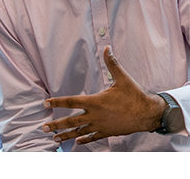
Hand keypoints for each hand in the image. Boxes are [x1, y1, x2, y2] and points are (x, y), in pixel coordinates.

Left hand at [41, 46, 165, 144]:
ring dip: (65, 135)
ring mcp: (100, 125)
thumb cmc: (134, 95)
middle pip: (70, 120)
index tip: (46, 103)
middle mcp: (94, 115)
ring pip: (79, 131)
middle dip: (56, 125)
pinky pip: (92, 137)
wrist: (146, 113)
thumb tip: (107, 48)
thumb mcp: (122, 78)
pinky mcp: (107, 132)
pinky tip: (77, 141)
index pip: (71, 101)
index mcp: (95, 101)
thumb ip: (112, 63)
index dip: (57, 102)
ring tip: (54, 139)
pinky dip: (83, 139)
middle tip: (44, 127)